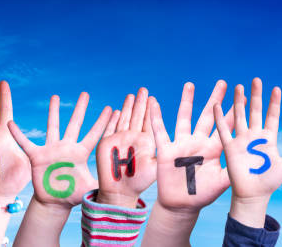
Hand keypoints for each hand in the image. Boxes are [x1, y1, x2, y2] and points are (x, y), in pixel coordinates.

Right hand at [8, 93, 111, 207]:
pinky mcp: (37, 156)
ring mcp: (52, 150)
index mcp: (80, 154)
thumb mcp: (88, 189)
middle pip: (75, 124)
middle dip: (80, 109)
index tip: (112, 109)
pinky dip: (18, 134)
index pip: (94, 135)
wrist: (54, 202)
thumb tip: (116, 187)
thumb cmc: (72, 195)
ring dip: (53, 112)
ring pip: (53, 127)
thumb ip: (100, 185)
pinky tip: (10, 123)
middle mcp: (67, 147)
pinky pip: (25, 143)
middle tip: (85, 94)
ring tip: (55, 96)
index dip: (103, 123)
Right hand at [95, 88, 156, 207]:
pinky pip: (109, 128)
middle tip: (143, 89)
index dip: (150, 109)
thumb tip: (175, 143)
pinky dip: (111, 119)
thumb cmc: (139, 182)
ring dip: (126, 107)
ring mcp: (119, 140)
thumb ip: (161, 152)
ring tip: (131, 95)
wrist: (120, 191)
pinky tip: (113, 110)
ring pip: (123, 119)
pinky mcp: (106, 144)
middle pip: (136, 116)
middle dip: (139, 103)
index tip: (153, 97)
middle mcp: (132, 138)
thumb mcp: (155, 166)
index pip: (148, 121)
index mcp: (145, 142)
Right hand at [150, 80, 237, 211]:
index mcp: (213, 150)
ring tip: (190, 84)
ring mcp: (182, 144)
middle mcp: (198, 143)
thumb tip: (250, 162)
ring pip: (184, 118)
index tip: (242, 98)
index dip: (232, 113)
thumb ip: (232, 170)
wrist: (181, 205)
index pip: (224, 127)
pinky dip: (156, 117)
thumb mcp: (221, 183)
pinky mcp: (166, 150)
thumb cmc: (202, 195)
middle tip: (223, 83)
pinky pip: (159, 131)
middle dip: (215, 100)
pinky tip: (154, 103)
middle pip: (207, 116)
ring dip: (187, 101)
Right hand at [213, 77, 281, 226]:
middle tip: (256, 80)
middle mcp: (255, 136)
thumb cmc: (269, 182)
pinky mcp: (230, 147)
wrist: (252, 194)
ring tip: (238, 87)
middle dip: (256, 96)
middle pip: (255, 111)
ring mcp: (242, 140)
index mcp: (269, 139)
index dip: (274, 103)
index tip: (276, 89)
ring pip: (240, 116)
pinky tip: (218, 105)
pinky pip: (224, 130)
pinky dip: (220, 118)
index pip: (272, 116)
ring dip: (239, 102)